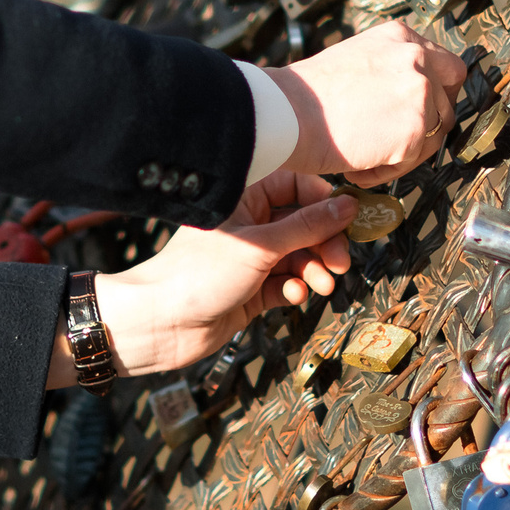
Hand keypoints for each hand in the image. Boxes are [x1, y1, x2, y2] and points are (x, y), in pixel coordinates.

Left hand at [48, 174, 355, 386]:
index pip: (294, 185)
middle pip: (302, 224)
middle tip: (339, 262)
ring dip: (313, 270)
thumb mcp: (261, 246)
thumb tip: (347, 206)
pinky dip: (294, 288)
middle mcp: (248, 225)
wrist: (161, 324)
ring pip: (298, 257)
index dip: (322, 200)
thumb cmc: (198, 275)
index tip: (346, 217)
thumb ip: (307, 226)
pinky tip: (293, 296)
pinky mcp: (251, 290)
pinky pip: (285, 283)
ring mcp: (250, 259)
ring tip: (322, 286)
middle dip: (323, 242)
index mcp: (242, 199)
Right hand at [267, 20, 466, 185]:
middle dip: (431, 122)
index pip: (446, 64)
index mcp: (401, 37)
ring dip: (406, 151)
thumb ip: (390, 69)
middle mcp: (417, 59)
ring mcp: (420, 94)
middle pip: (449, 100)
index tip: (422, 110)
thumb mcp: (358, 58)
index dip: (438, 91)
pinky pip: (412, 162)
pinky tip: (358, 166)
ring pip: (435, 135)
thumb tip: (406, 98)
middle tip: (405, 138)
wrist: (287, 112)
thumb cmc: (308, 94)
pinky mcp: (415, 131)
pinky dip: (386, 170)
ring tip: (367, 155)